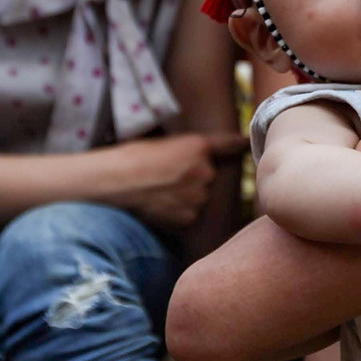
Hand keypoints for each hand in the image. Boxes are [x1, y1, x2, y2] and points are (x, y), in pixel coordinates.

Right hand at [103, 131, 247, 229]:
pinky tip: (158, 206)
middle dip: (192, 178)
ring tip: (158, 192)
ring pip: (198, 198)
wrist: (113, 181)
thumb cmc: (130, 157)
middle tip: (165, 177)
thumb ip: (185, 151)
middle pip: (207, 176)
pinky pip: (189, 215)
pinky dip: (177, 213)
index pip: (227, 145)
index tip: (247, 143)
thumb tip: (188, 159)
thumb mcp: (160, 142)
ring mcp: (198, 197)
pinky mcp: (188, 217)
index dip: (238, 145)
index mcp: (198, 146)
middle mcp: (204, 171)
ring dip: (185, 197)